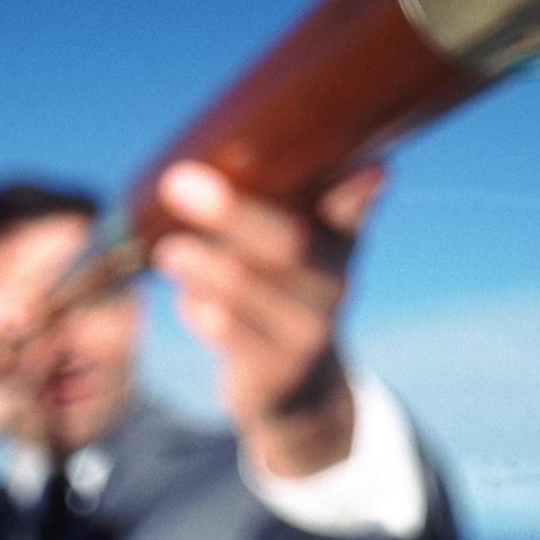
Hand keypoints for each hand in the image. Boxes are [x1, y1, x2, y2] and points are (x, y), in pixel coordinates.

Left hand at [151, 160, 384, 477]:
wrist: (299, 386)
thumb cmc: (284, 289)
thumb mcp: (304, 245)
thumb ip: (301, 200)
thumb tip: (304, 153)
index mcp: (336, 242)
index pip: (350, 209)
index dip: (359, 190)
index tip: (371, 166)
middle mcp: (331, 284)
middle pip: (287, 245)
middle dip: (233, 212)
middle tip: (177, 181)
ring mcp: (306, 332)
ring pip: (251, 293)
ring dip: (206, 267)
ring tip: (168, 251)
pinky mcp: (275, 372)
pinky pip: (233, 339)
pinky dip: (203, 314)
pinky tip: (187, 304)